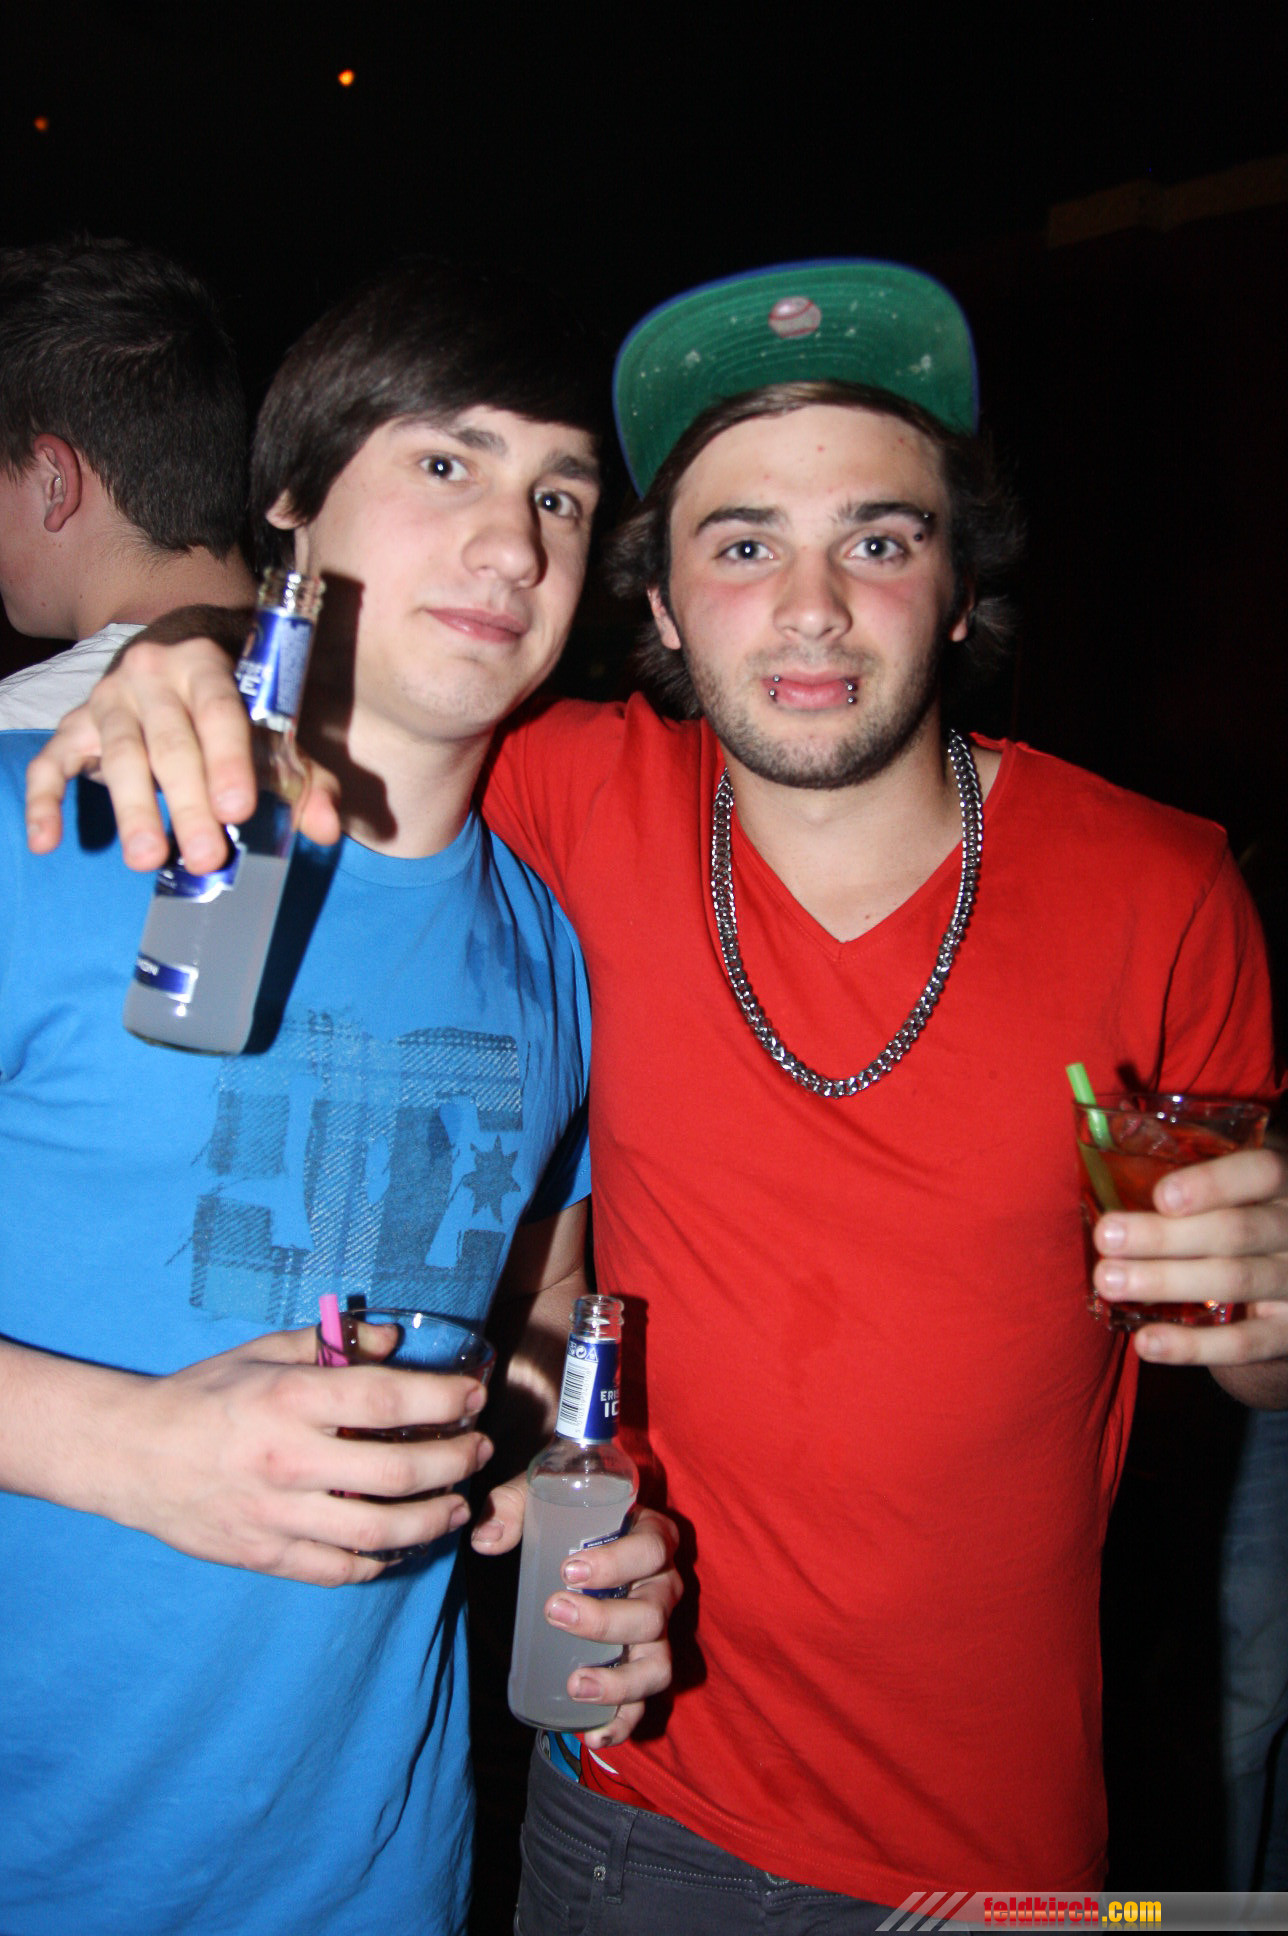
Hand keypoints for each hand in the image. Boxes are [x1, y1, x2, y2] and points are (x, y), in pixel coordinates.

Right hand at [24, 625, 340, 870]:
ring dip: (132, 811)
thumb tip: (328, 830)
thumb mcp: (269, 733)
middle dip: (188, 804)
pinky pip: (52, 763)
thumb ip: (303, 780)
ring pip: (119, 756)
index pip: (219, 711)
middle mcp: (152, 675)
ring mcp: (108, 699)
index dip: (229, 760)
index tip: (239, 809)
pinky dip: (44, 801)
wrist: (167, 659)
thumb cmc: (229, 707)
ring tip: (148, 861)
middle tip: (208, 857)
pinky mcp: (74, 726)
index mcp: (206, 665)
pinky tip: (47, 841)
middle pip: (170, 744)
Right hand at [115, 1324, 491, 1583]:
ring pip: (377, 1531)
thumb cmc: (205, 1395)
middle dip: (453, 1462)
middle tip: (477, 1452)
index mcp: (291, 1400)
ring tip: (457, 1506)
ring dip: (432, 1519)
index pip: (388, 1400)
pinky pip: (339, 1570)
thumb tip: (392, 1339)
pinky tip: (405, 1543)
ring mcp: (277, 1515)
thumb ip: (331, 1342)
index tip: (473, 1398)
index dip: (444, 1400)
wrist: (133, 1455)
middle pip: (396, 1471)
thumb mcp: (264, 1352)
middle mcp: (289, 1460)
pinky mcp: (266, 1556)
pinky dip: (381, 1561)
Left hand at [472, 1485, 680, 1746]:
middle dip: (605, 1620)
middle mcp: (663, 1587)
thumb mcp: (541, 1501)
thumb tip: (485, 1540)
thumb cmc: (567, 1522)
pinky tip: (592, 1734)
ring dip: (619, 1681)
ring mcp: (658, 1633)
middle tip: (554, 1612)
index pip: (652, 1547)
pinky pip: (644, 1703)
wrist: (581, 1554)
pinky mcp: (642, 1668)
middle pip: (653, 1612)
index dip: (618, 1562)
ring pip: (657, 1665)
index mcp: (650, 1537)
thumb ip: (511, 1507)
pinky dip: (623, 1723)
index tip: (569, 1571)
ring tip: (575, 1683)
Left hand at [1092, 1146, 1287, 1369]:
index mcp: (1284, 1182)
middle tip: (1107, 1238)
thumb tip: (1106, 1131)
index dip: (1214, 1184)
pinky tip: (1146, 1342)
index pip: (1262, 1173)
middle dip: (1166, 1236)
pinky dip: (1193, 1347)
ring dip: (1167, 1282)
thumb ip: (1192, 1162)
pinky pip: (1246, 1343)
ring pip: (1235, 1281)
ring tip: (1108, 1281)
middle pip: (1237, 1231)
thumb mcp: (1237, 1177)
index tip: (1161, 1196)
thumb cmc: (1245, 1208)